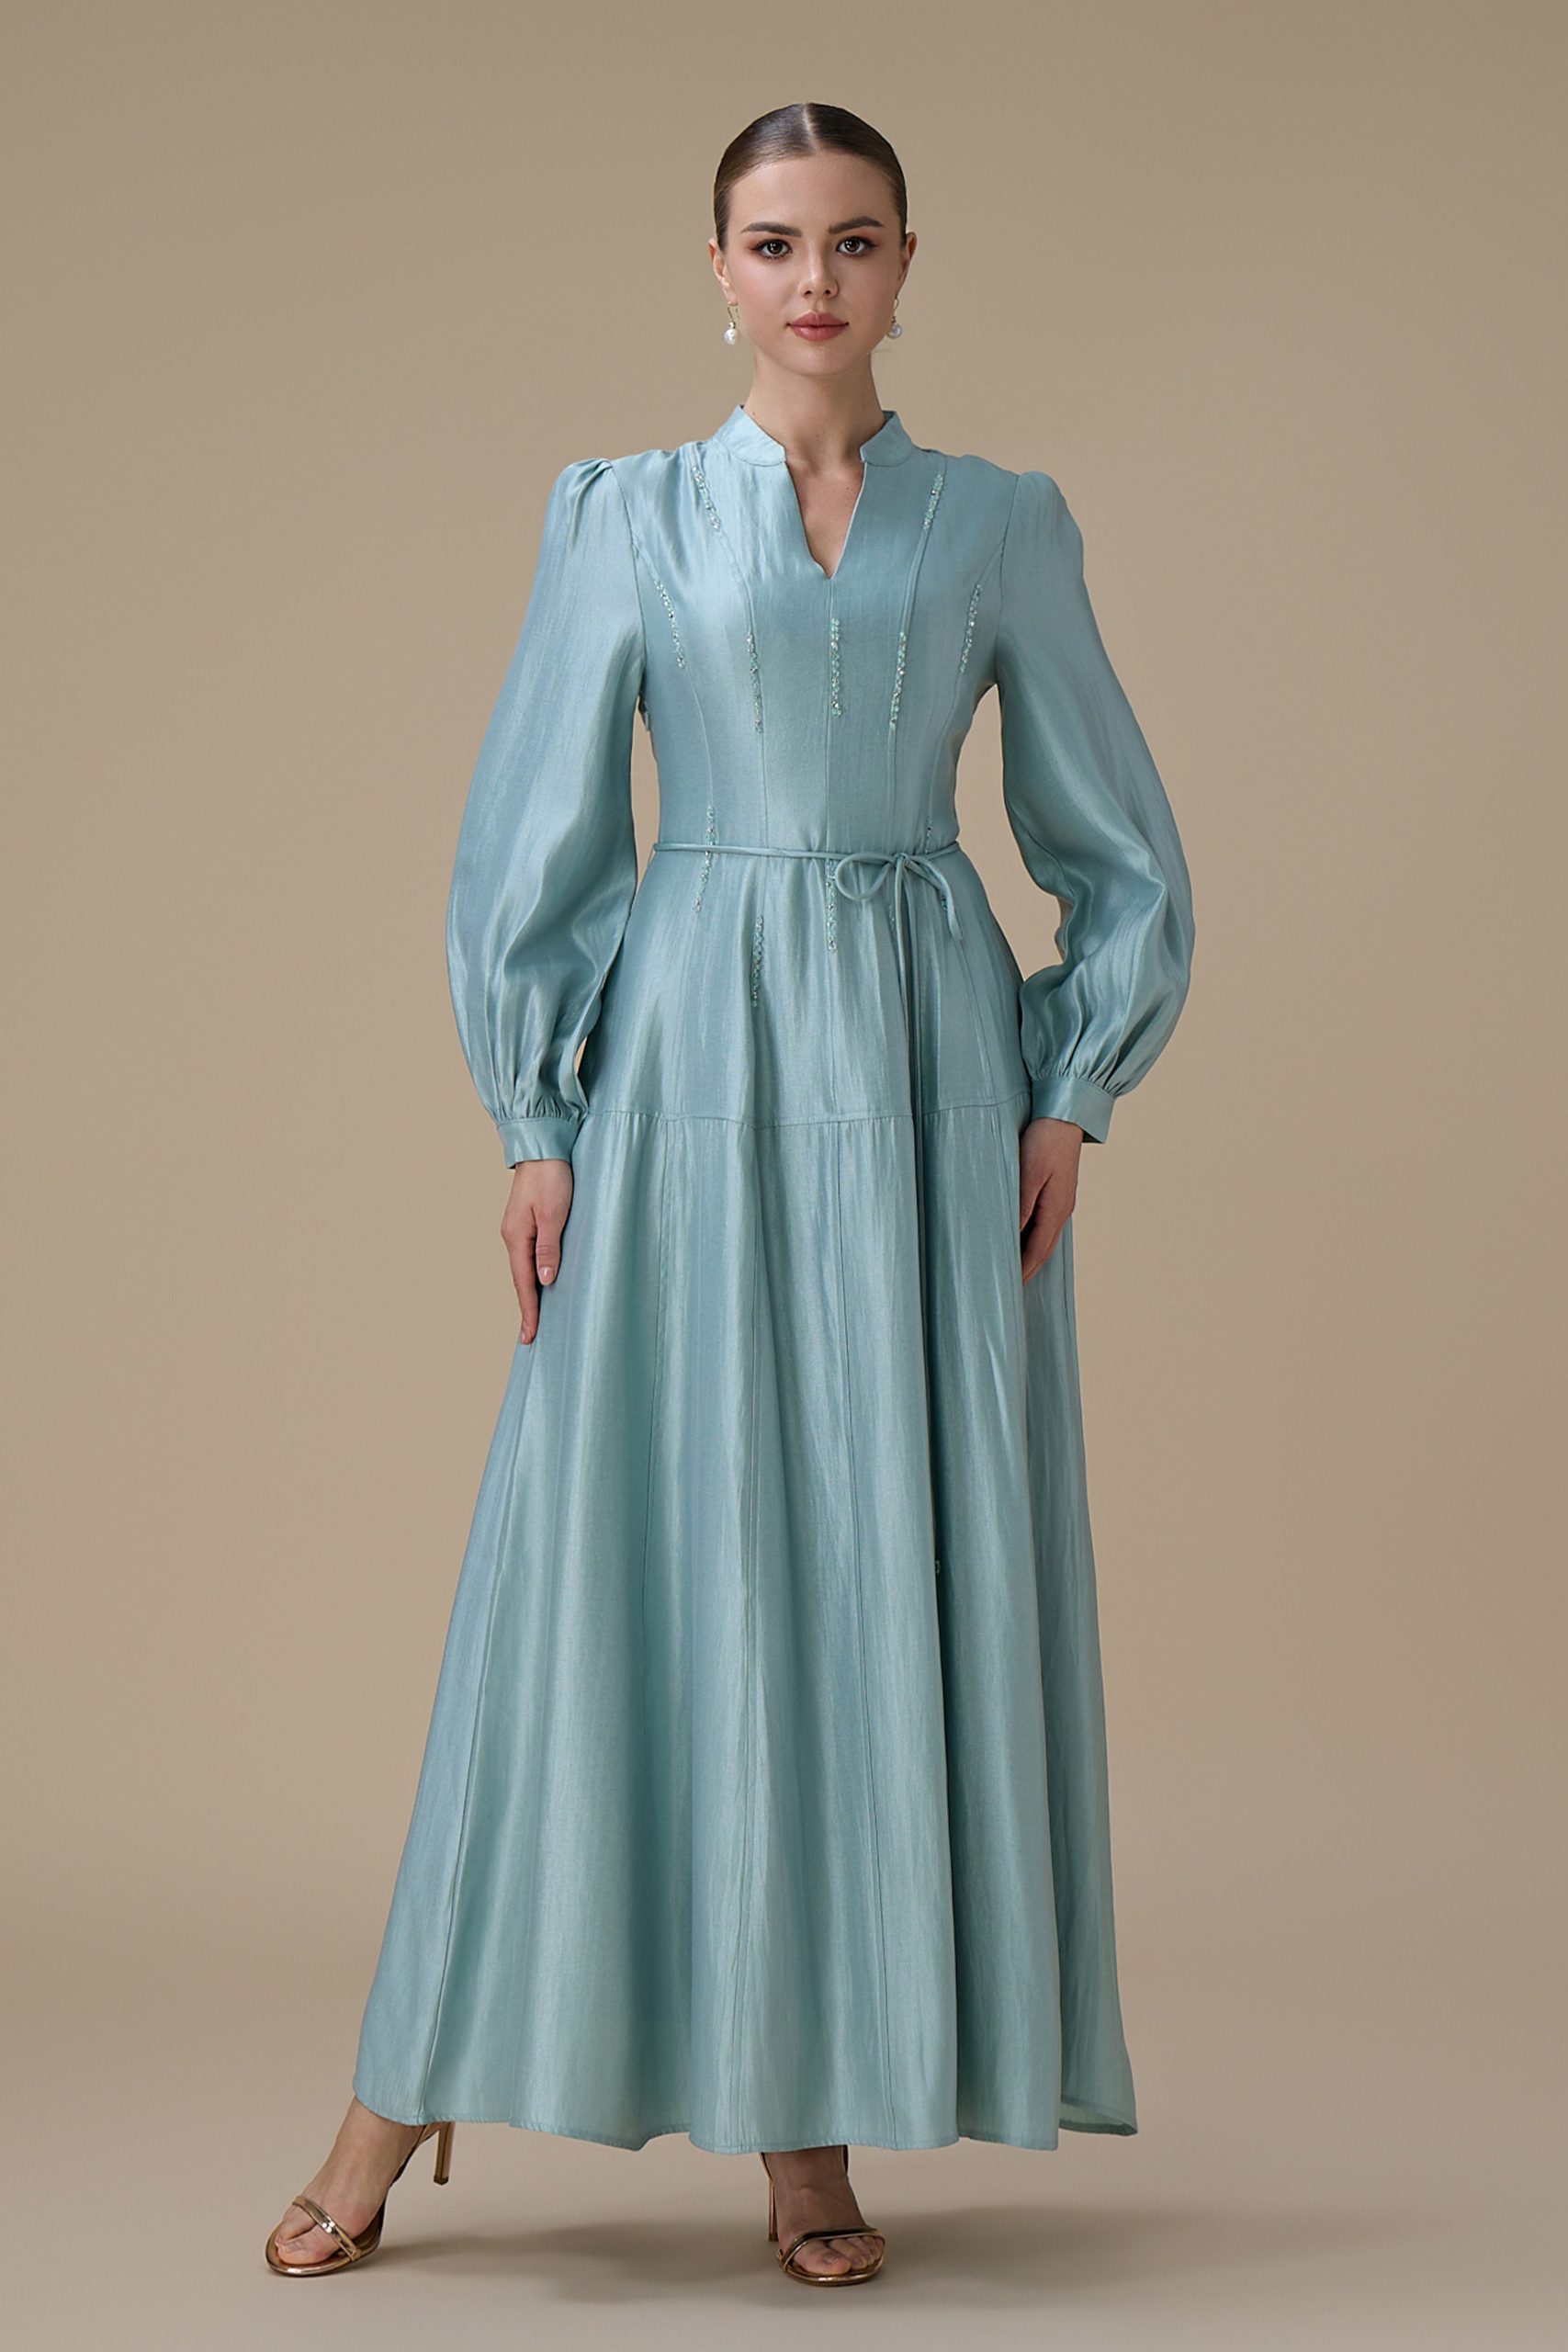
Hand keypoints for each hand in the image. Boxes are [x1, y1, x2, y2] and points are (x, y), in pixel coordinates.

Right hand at [501, 1158, 573, 1342]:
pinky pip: (530, 1256)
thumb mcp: (553, 1214)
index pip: (524, 1283)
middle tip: (530, 1335)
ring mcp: (519, 1229)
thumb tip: (545, 1280)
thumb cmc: (552, 1178)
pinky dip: (534, 1274)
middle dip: (527, 1307)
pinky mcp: (528, 1221)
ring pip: (525, 1268)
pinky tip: (541, 1281)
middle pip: (521, 1279)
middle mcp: (513, 1236)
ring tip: (536, 1316)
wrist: (543, 1147)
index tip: (530, 1335)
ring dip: (530, 1292)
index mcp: (517, 1238)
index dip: (529, 1310)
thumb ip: (549, 1247)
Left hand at [1019, 1116, 1082, 1282]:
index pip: (1036, 1251)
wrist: (1065, 1116)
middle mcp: (1062, 1211)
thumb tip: (1012, 1235)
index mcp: (1055, 1210)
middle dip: (1028, 1271)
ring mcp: (1062, 1203)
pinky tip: (1024, 1240)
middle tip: (1010, 1288)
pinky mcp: (1059, 1193)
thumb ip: (1021, 1206)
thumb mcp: (1028, 1173)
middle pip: (1043, 1251)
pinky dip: (1034, 1240)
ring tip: (1015, 1271)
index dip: (1022, 1271)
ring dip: (1032, 1257)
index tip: (1008, 1289)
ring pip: (1045, 1239)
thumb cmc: (1044, 1140)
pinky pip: (1046, 1225)